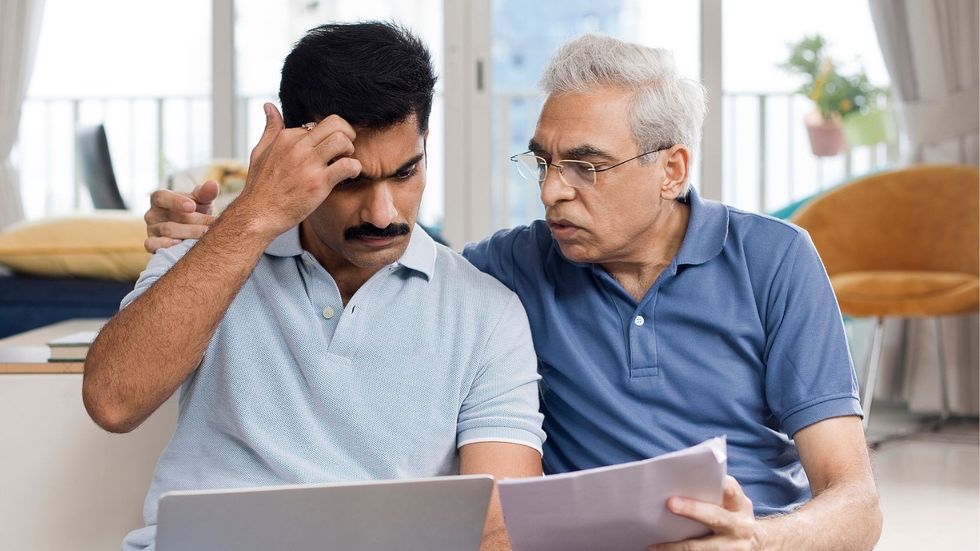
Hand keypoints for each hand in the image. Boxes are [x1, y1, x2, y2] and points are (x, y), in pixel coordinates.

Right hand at [144, 180, 218, 252]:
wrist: (194, 229)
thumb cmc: (196, 210)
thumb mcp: (202, 200)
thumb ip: (206, 193)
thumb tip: (213, 184)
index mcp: (160, 198)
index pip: (162, 197)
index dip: (176, 201)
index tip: (192, 207)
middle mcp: (152, 213)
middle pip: (170, 218)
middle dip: (194, 222)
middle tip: (212, 225)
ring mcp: (151, 229)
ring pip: (167, 232)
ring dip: (190, 234)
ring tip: (207, 235)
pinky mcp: (151, 243)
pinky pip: (153, 245)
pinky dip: (166, 245)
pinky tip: (182, 245)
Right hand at [227, 102, 360, 238]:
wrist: (258, 214)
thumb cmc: (260, 187)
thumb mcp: (260, 152)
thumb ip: (270, 129)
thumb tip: (269, 106)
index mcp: (287, 137)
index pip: (319, 123)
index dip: (328, 136)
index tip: (328, 150)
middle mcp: (298, 146)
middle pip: (335, 123)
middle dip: (347, 134)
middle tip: (345, 149)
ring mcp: (309, 164)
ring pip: (343, 140)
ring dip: (350, 150)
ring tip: (345, 162)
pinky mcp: (319, 182)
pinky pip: (347, 165)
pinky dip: (355, 168)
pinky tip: (349, 175)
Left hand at [648, 476, 758, 550]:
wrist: (755, 542)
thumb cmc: (732, 515)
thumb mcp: (732, 503)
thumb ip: (714, 492)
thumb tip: (678, 483)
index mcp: (740, 505)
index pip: (730, 490)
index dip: (717, 484)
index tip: (698, 477)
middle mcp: (741, 526)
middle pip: (715, 517)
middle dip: (693, 510)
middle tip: (670, 504)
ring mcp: (735, 547)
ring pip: (702, 547)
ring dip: (676, 547)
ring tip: (654, 546)